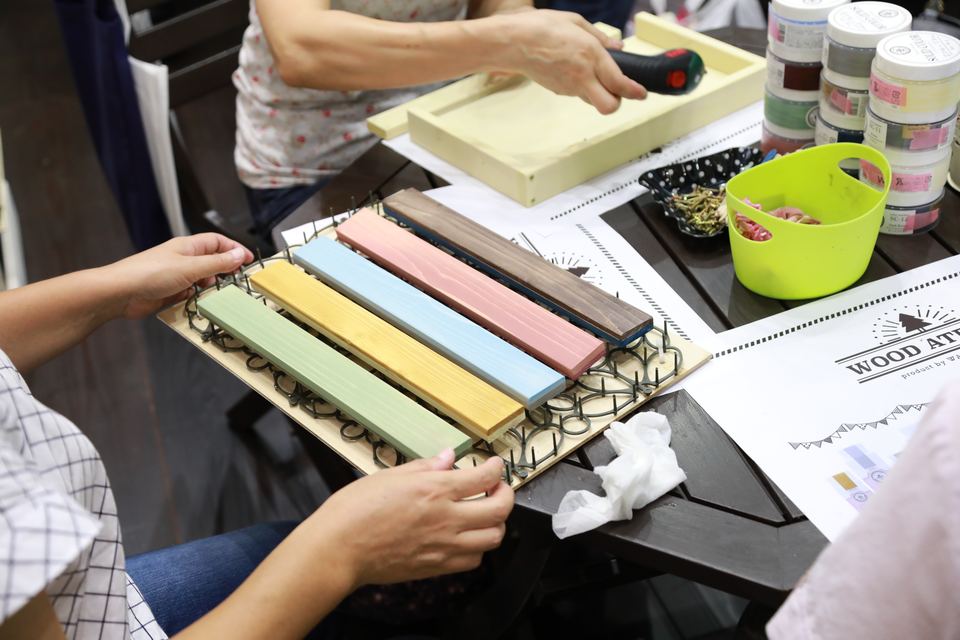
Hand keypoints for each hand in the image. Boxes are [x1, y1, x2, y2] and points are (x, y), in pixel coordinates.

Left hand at [105, 234, 253, 318]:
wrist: (120, 293)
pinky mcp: (169, 292)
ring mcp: (176, 276)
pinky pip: (191, 294)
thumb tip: (240, 254)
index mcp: (188, 247)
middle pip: (211, 261)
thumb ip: (217, 263)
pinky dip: (197, 298)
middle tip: (235, 281)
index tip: (248, 261)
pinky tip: (198, 302)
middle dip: (224, 270)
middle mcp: (183, 259)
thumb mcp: (191, 267)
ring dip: (210, 286)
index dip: (234, 249)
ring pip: (202, 279)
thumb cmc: (152, 273)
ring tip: (215, 293)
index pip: (217, 242)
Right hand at [308, 450, 513, 586]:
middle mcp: (447, 518)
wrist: (338, 548)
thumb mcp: (390, 475)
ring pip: (493, 538)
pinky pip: (473, 560)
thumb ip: (425, 467)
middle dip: (506, 494)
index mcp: (435, 490)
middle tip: (497, 488)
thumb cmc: (355, 510)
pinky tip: (466, 537)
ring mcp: (444, 545)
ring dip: (496, 523)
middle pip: (500, 509)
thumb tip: (448, 457)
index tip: (494, 465)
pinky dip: (478, 547)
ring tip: (485, 513)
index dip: (496, 468)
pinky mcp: (437, 566)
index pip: (485, 477)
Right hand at [494, 9, 646, 113]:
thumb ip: (601, 38)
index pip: (620, 83)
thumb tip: (619, 49)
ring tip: (591, 74)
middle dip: (617, 102)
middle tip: (618, 91)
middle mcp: (582, 76)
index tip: (641, 93)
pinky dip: (582, 87)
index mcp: (591, 56)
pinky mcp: (559, 91)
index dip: (635, 92)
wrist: (513, 42)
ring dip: (598, 93)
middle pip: (609, 106)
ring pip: (593, 100)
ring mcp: (569, 87)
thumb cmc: (542, 27)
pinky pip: (578, 94)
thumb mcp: (576, 22)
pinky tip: (573, 71)